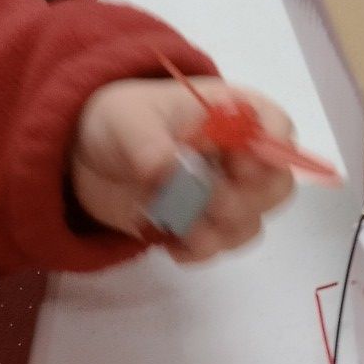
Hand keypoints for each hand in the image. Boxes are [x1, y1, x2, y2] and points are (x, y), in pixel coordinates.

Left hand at [70, 76, 296, 261]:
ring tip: (178, 225)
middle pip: (277, 187)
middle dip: (243, 202)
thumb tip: (172, 174)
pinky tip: (169, 241)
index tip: (235, 167)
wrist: (86, 155)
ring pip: (252, 224)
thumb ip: (150, 144)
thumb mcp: (127, 120)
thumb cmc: (118, 120)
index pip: (278, 129)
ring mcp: (224, 193)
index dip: (267, 154)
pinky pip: (221, 247)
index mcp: (233, 113)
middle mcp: (239, 155)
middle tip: (205, 201)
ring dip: (218, 231)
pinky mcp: (203, 225)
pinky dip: (198, 250)